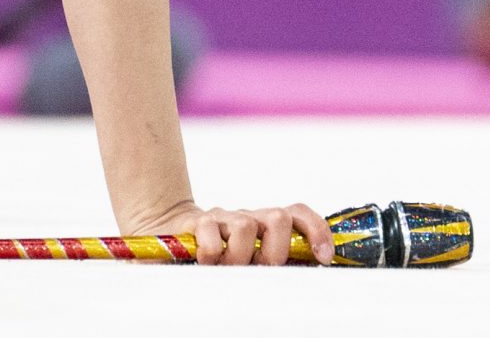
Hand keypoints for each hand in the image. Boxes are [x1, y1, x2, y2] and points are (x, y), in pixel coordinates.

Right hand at [137, 199, 334, 266]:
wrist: (165, 234)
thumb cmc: (215, 262)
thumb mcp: (248, 264)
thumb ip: (273, 267)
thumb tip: (311, 273)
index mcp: (265, 228)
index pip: (298, 215)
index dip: (316, 231)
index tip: (324, 258)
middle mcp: (248, 219)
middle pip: (278, 218)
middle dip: (274, 252)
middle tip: (258, 270)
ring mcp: (222, 219)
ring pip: (246, 228)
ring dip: (239, 256)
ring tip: (225, 270)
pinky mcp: (196, 223)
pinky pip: (212, 239)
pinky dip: (211, 255)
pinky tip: (203, 263)